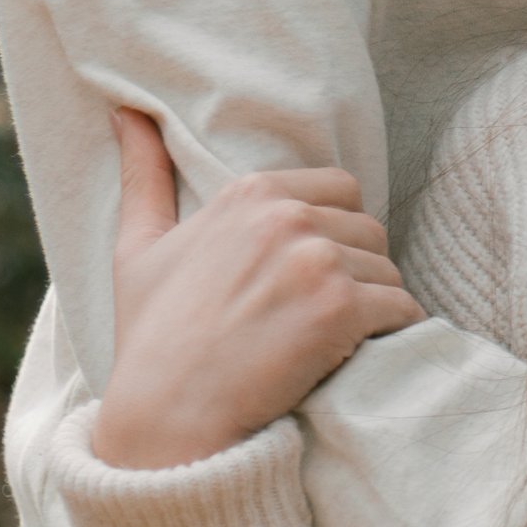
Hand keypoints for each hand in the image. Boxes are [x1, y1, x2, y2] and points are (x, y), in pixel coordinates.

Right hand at [94, 109, 421, 469]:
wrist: (167, 416)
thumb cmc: (152, 338)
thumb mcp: (138, 247)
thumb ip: (144, 174)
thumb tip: (125, 110)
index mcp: (249, 193)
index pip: (338, 189)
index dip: (333, 233)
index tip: (310, 275)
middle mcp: (287, 217)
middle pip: (368, 228)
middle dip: (357, 268)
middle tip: (326, 312)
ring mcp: (316, 260)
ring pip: (387, 270)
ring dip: (374, 304)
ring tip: (335, 338)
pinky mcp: (340, 308)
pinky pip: (401, 307)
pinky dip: (393, 332)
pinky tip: (360, 352)